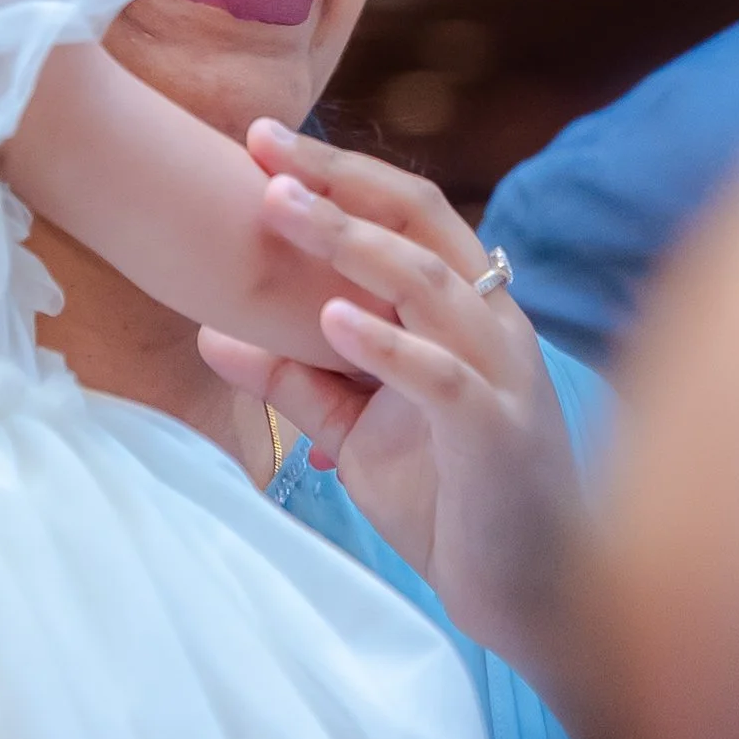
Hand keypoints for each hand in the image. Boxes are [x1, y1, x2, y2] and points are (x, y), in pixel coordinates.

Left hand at [199, 118, 580, 680]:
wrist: (526, 597)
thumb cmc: (450, 502)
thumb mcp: (359, 430)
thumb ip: (296, 377)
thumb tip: (212, 333)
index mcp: (464, 311)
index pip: (405, 213)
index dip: (336, 173)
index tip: (257, 141)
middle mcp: (491, 324)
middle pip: (419, 220)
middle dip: (337, 179)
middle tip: (262, 144)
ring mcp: (501, 374)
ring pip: (430, 282)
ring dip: (350, 242)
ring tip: (281, 208)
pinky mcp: (497, 434)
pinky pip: (441, 374)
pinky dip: (386, 343)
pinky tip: (331, 319)